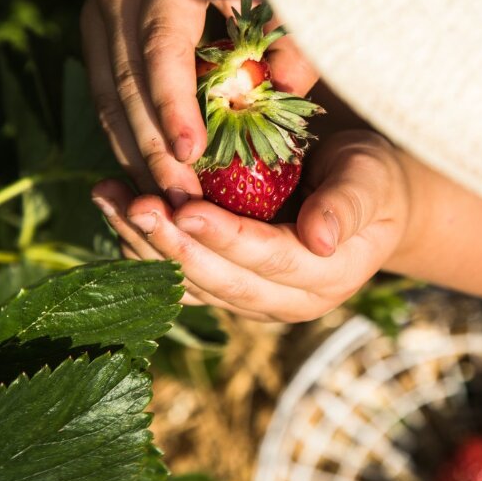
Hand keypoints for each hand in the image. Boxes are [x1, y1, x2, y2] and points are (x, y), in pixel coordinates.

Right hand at [81, 0, 318, 200]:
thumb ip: (288, 31)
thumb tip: (286, 90)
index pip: (163, 45)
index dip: (174, 103)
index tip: (191, 153)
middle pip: (127, 83)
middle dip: (153, 148)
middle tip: (183, 202)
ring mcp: (97, 14)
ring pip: (109, 97)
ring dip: (135, 153)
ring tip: (167, 203)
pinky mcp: (94, 35)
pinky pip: (108, 96)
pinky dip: (128, 137)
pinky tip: (152, 175)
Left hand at [91, 131, 410, 321]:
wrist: (367, 201)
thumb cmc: (371, 179)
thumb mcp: (370, 180)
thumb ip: (347, 205)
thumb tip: (321, 239)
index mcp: (326, 277)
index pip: (269, 259)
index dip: (226, 237)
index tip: (185, 210)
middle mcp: (287, 301)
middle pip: (220, 280)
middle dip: (173, 244)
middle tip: (134, 203)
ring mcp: (253, 301)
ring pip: (191, 283)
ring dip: (146, 243)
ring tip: (110, 197)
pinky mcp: (227, 289)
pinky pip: (179, 276)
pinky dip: (144, 244)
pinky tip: (115, 208)